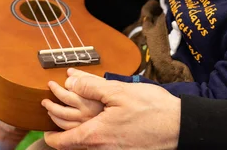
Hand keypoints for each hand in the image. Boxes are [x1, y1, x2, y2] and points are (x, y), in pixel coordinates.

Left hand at [43, 68, 180, 149]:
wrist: (180, 127)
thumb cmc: (152, 109)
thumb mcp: (118, 91)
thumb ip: (91, 87)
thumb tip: (70, 82)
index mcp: (96, 135)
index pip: (63, 143)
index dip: (51, 137)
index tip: (46, 131)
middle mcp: (103, 149)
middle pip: (75, 145)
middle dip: (64, 132)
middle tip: (58, 120)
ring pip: (90, 146)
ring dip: (81, 135)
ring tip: (80, 123)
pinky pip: (105, 147)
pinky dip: (98, 138)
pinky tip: (104, 128)